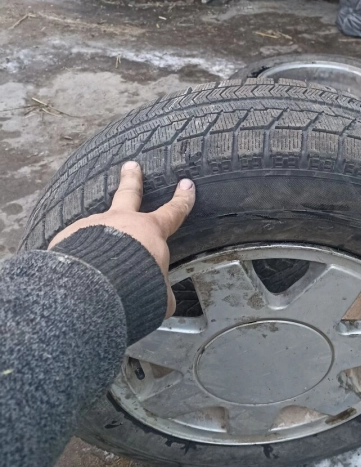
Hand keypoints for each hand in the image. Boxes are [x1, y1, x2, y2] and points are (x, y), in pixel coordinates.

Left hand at [49, 162, 195, 318]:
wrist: (94, 288)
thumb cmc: (134, 288)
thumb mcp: (159, 296)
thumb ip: (160, 293)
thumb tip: (163, 301)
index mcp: (149, 233)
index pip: (173, 213)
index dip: (182, 200)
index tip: (186, 185)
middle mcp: (121, 222)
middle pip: (128, 193)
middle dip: (132, 178)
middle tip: (131, 165)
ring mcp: (92, 226)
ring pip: (96, 224)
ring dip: (97, 230)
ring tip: (92, 244)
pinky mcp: (68, 237)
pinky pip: (74, 244)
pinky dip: (77, 252)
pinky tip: (74, 266)